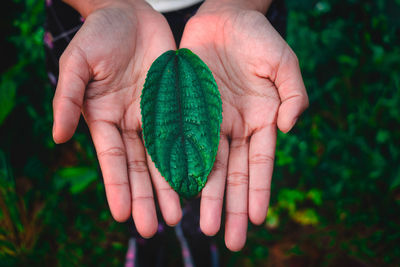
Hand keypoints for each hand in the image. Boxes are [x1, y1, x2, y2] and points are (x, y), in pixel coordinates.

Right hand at [52, 0, 181, 236]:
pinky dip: (190, 155)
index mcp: (104, 117)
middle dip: (146, 196)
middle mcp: (131, 123)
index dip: (117, 184)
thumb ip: (68, 97)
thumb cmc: (98, 35)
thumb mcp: (77, 62)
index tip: (122, 213)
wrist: (130, 13)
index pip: (112, 158)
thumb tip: (59, 136)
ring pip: (165, 156)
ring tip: (177, 215)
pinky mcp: (177, 103)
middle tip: (152, 227)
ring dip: (170, 185)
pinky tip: (197, 178)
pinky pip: (186, 132)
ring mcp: (155, 115)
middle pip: (140, 165)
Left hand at [180, 2, 308, 250]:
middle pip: (233, 173)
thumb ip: (293, 95)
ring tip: (205, 225)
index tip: (257, 219)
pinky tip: (178, 191)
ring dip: (206, 195)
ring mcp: (208, 121)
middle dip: (232, 205)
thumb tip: (287, 129)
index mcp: (261, 120)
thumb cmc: (258, 38)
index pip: (260, 163)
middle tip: (229, 238)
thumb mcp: (284, 63)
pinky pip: (180, 141)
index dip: (259, 191)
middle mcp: (234, 128)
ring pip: (206, 165)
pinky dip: (179, 166)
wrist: (224, 17)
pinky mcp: (184, 110)